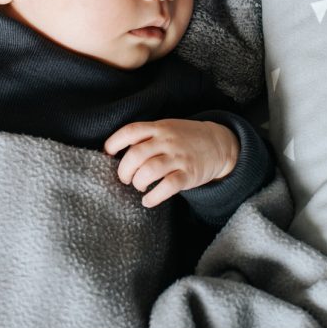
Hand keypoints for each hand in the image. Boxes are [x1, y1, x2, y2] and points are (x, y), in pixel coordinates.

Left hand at [103, 119, 238, 208]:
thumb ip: (146, 136)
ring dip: (138, 182)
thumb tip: (118, 151)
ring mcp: (179, 157)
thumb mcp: (166, 128)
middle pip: (136, 154)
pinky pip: (167, 187)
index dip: (114, 142)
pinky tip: (148, 200)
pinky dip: (154, 197)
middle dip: (124, 170)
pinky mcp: (189, 174)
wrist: (218, 143)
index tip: (108, 153)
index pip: (131, 131)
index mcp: (159, 127)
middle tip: (125, 178)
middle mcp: (167, 141)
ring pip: (150, 171)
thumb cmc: (185, 138)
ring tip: (139, 186)